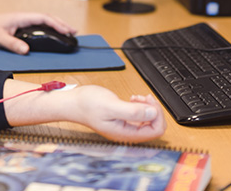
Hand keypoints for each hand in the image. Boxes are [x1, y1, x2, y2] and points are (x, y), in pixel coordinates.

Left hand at [0, 7, 75, 54]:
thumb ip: (12, 44)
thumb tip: (26, 50)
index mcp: (21, 17)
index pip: (43, 18)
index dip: (57, 24)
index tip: (67, 31)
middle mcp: (24, 17)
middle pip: (48, 18)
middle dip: (62, 24)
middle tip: (74, 32)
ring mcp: (24, 21)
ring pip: (45, 21)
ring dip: (57, 25)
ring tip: (69, 33)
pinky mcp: (22, 26)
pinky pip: (39, 26)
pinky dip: (49, 29)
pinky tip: (53, 35)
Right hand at [3, 82, 166, 142]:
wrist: (73, 103)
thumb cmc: (87, 105)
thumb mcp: (111, 105)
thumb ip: (132, 111)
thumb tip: (153, 113)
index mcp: (125, 133)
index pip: (156, 130)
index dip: (157, 114)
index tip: (149, 101)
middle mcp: (127, 133)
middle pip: (154, 127)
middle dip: (153, 110)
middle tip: (144, 97)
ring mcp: (125, 127)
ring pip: (148, 121)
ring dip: (147, 107)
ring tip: (137, 97)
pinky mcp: (122, 120)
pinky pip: (140, 117)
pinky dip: (141, 107)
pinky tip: (133, 99)